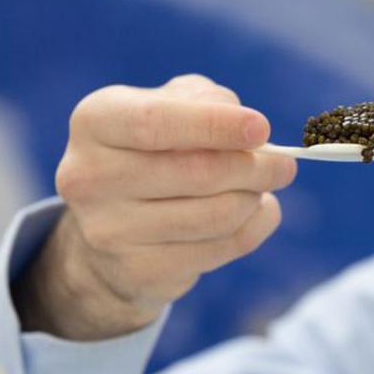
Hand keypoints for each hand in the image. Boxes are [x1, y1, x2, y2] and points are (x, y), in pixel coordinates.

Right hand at [13, 74, 296, 339]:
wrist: (111, 226)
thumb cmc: (153, 149)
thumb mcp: (169, 106)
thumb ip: (206, 101)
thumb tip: (251, 132)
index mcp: (95, 121)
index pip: (155, 122)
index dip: (214, 125)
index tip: (261, 128)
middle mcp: (90, 176)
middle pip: (197, 172)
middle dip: (254, 168)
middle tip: (283, 165)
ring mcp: (109, 230)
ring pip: (216, 216)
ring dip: (254, 198)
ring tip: (260, 188)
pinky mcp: (137, 271)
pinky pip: (220, 249)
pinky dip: (253, 227)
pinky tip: (255, 212)